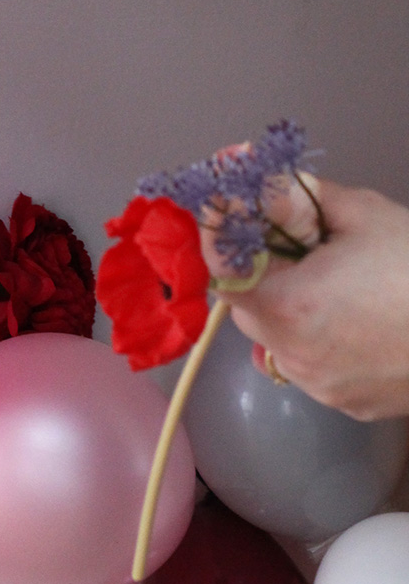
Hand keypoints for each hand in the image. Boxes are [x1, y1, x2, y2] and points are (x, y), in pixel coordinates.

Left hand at [227, 178, 408, 420]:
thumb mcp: (362, 213)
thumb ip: (300, 194)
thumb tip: (263, 178)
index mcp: (289, 306)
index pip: (222, 271)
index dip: (220, 237)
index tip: (227, 211)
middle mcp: (295, 356)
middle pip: (246, 307)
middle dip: (256, 269)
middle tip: (283, 240)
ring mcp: (321, 387)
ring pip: (276, 339)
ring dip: (286, 305)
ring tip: (327, 278)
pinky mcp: (348, 405)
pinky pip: (310, 365)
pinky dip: (315, 338)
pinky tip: (350, 315)